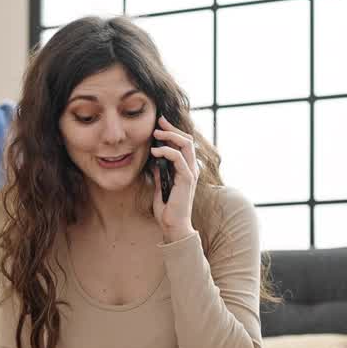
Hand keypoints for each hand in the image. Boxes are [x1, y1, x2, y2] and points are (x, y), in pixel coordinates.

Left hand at [150, 115, 198, 242]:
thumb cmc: (168, 211)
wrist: (173, 226)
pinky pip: (179, 158)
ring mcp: (190, 173)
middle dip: (172, 129)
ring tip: (155, 134)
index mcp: (186, 170)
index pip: (184, 145)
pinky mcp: (187, 179)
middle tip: (159, 121)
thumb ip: (160, 174)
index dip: (173, 133)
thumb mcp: (160, 188)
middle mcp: (191, 169)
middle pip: (187, 140)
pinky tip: (155, 151)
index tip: (160, 125)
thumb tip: (154, 162)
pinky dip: (167, 151)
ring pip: (186, 145)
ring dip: (170, 136)